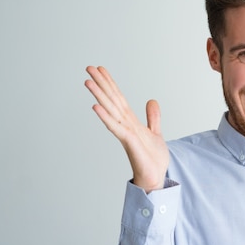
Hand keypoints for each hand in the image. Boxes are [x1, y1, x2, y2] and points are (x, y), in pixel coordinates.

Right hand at [84, 66, 168, 192]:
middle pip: (111, 100)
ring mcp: (125, 133)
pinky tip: (95, 106)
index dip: (110, 83)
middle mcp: (125, 125)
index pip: (119, 98)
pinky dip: (105, 117)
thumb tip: (151, 101)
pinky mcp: (128, 142)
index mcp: (130, 121)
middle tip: (89, 67)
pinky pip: (115, 127)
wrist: (155, 177)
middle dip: (101, 83)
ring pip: (110, 110)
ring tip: (88, 81)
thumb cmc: (152, 159)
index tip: (101, 69)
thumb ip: (153, 117)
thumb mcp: (156, 132)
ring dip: (99, 95)